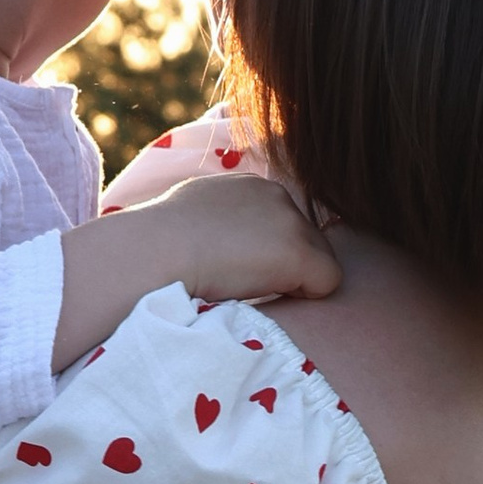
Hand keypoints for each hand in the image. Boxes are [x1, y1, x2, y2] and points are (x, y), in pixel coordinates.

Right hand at [146, 169, 342, 308]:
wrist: (157, 250)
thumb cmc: (159, 241)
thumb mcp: (194, 214)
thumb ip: (221, 220)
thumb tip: (220, 239)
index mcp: (251, 186)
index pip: (282, 225)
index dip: (265, 254)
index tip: (235, 266)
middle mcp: (277, 195)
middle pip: (308, 241)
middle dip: (284, 265)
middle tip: (242, 281)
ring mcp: (292, 222)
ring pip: (319, 262)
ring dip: (292, 280)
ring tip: (249, 287)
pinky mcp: (299, 253)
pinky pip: (326, 283)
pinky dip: (303, 297)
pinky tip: (266, 295)